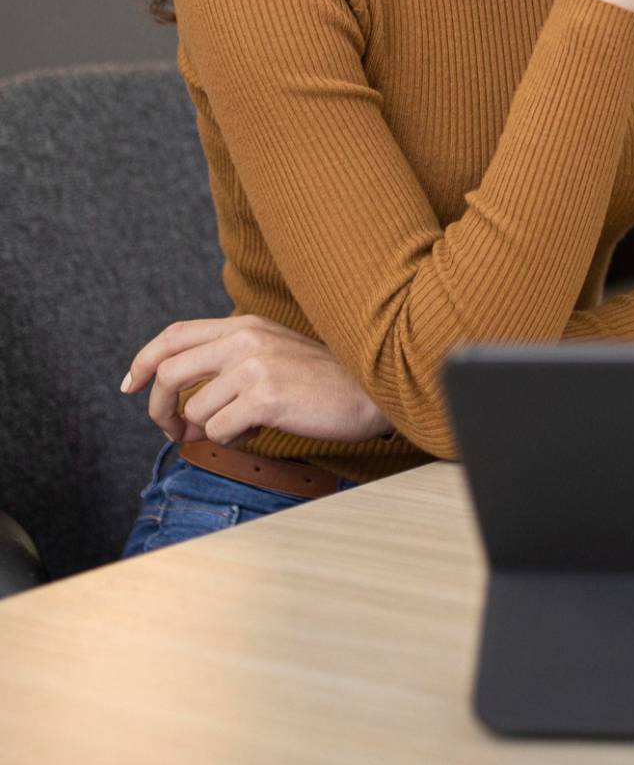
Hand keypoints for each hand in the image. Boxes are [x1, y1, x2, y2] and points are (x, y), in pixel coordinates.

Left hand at [121, 314, 392, 446]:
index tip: (130, 385)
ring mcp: (255, 367)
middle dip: (158, 408)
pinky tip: (258, 430)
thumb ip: (230, 367)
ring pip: (194, 409)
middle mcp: (246, 339)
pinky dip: (230, 439)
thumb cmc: (324, 381)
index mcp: (247, 325)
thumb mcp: (274, 356)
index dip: (144, 360)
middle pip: (169, 371)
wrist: (371, 392)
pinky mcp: (264, 398)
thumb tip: (183, 410)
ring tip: (240, 427)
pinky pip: (217, 429)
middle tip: (171, 429)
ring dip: (207, 429)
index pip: (175, 334)